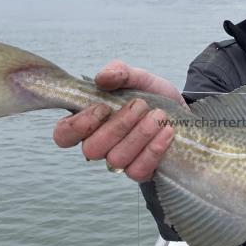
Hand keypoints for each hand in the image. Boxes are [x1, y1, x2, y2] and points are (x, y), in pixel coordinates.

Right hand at [52, 61, 185, 181]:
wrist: (181, 112)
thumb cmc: (150, 96)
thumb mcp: (137, 77)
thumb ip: (119, 72)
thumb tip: (102, 78)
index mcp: (88, 122)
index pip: (63, 134)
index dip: (77, 126)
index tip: (103, 107)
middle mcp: (99, 145)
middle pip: (91, 148)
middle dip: (117, 126)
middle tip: (140, 105)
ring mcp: (119, 161)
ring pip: (117, 159)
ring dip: (139, 135)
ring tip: (159, 116)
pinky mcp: (139, 172)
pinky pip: (139, 170)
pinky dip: (154, 149)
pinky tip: (167, 131)